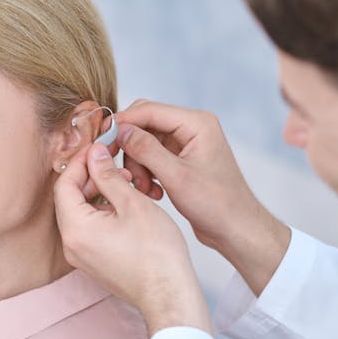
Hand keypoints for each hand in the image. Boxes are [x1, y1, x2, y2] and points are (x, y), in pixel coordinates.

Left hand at [54, 142, 211, 336]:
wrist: (169, 294)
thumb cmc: (157, 254)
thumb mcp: (133, 203)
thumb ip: (108, 176)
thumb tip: (95, 154)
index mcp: (76, 229)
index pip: (64, 183)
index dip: (81, 162)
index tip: (99, 149)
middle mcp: (71, 245)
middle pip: (70, 198)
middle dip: (91, 177)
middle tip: (116, 163)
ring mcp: (81, 256)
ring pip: (81, 214)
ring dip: (99, 194)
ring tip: (128, 184)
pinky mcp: (94, 263)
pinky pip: (89, 230)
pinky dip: (103, 213)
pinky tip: (126, 206)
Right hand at [114, 100, 290, 295]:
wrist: (236, 228)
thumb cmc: (216, 204)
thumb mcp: (176, 176)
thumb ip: (146, 150)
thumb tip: (120, 130)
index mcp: (197, 123)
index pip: (149, 110)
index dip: (123, 124)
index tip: (101, 140)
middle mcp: (192, 128)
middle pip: (145, 125)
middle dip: (130, 149)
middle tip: (123, 172)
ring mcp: (186, 144)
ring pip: (145, 144)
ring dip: (138, 165)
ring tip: (145, 190)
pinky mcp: (182, 160)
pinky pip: (153, 158)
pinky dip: (147, 173)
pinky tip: (153, 193)